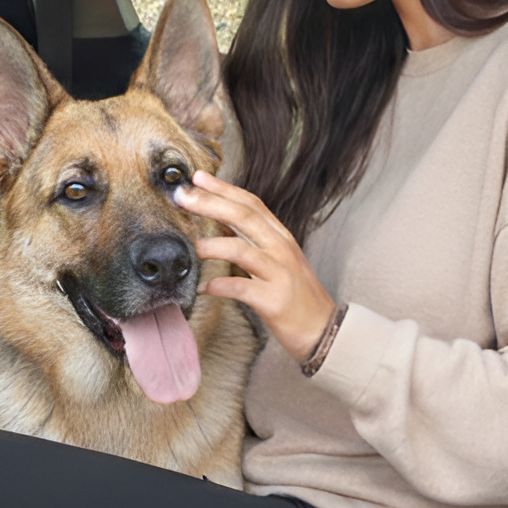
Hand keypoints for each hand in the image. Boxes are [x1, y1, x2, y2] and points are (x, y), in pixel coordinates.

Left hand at [177, 171, 335, 362]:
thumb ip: (252, 241)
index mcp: (281, 237)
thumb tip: (221, 225)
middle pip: (244, 217)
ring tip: (189, 247)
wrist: (324, 330)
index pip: (251, 204)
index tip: (198, 177)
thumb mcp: (277, 261)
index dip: (224, 189)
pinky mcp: (274, 300)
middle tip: (182, 196)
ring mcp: (279, 274)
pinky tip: (202, 288)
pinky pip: (241, 288)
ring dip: (212, 246)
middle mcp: (282, 249)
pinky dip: (218, 286)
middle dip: (211, 204)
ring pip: (242, 250)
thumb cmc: (296, 296)